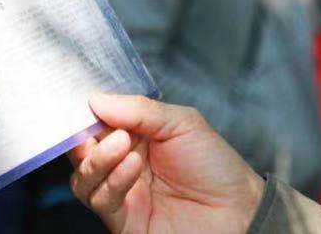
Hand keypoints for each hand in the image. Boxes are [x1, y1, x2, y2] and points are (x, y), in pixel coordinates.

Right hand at [68, 94, 264, 233]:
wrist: (237, 209)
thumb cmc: (216, 166)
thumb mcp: (182, 123)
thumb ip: (140, 110)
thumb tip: (98, 98)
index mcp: (135, 137)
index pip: (98, 124)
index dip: (86, 114)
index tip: (84, 103)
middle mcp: (123, 164)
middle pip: (83, 152)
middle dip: (83, 138)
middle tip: (96, 127)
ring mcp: (123, 193)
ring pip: (85, 178)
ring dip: (98, 159)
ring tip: (122, 145)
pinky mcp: (124, 221)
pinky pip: (102, 200)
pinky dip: (113, 180)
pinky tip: (131, 165)